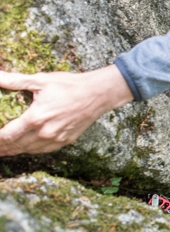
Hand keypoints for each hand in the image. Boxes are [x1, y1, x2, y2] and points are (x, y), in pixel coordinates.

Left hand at [0, 66, 133, 155]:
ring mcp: (56, 138)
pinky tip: (26, 148)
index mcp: (35, 118)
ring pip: (29, 150)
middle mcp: (44, 132)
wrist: (97, 94)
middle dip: (3, 148)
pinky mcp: (65, 140)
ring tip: (5, 151)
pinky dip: (31, 151)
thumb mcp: (40, 80)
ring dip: (15, 151)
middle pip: (16, 146)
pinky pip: (44, 150)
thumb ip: (14, 80)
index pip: (7, 135)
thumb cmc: (69, 85)